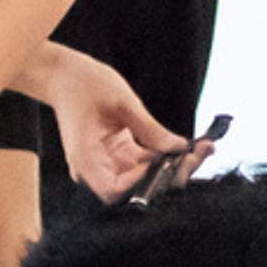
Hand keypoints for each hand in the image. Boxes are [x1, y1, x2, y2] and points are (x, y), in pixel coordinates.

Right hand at [48, 51, 204, 200]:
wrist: (64, 76)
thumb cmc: (84, 84)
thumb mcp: (123, 103)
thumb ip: (151, 130)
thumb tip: (180, 149)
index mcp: (87, 159)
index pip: (115, 191)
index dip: (143, 183)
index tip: (168, 163)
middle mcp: (95, 169)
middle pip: (134, 188)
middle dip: (169, 176)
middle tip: (199, 155)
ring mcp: (106, 164)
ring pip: (145, 178)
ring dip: (173, 167)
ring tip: (202, 149)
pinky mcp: (117, 156)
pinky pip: (144, 164)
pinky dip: (166, 157)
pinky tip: (189, 147)